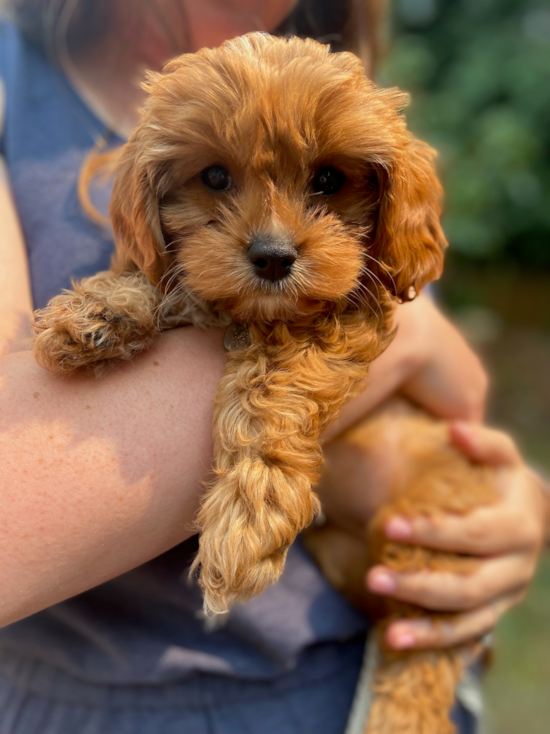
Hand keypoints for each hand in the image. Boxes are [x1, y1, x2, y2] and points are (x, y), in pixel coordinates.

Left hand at [367, 422, 546, 649]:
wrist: (526, 514)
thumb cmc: (500, 479)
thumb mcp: (500, 456)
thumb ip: (482, 442)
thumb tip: (456, 429)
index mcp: (521, 526)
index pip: (476, 533)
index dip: (434, 532)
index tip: (389, 524)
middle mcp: (518, 567)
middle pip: (470, 584)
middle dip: (420, 583)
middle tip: (373, 576)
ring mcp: (506, 596)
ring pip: (467, 618)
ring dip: (424, 623)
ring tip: (386, 625)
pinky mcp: (492, 613)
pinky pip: (464, 636)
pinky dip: (431, 641)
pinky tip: (394, 640)